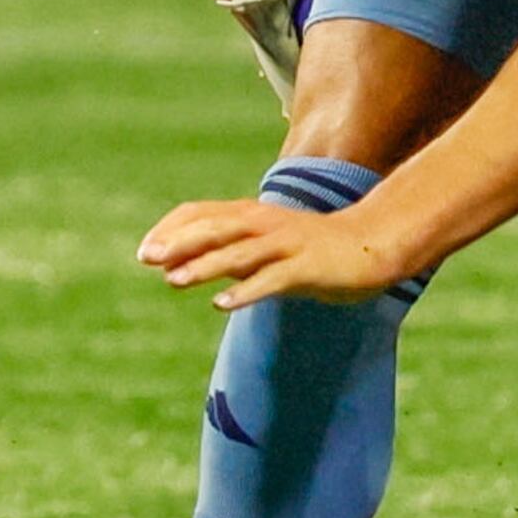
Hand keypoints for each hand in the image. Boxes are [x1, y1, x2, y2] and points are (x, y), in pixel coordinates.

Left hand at [138, 198, 414, 311]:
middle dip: (179, 242)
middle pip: (216, 227)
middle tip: (147, 258)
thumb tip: (174, 269)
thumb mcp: (262, 248)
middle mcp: (266, 224)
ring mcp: (287, 244)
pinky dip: (245, 290)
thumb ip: (222, 255)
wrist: (371, 246)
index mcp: (252, 215)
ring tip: (173, 281)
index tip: (145, 252)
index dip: (171, 229)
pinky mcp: (307, 267)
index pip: (201, 212)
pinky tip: (221, 304)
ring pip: (240, 251)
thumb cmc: (311, 250)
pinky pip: (272, 278)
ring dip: (204, 265)